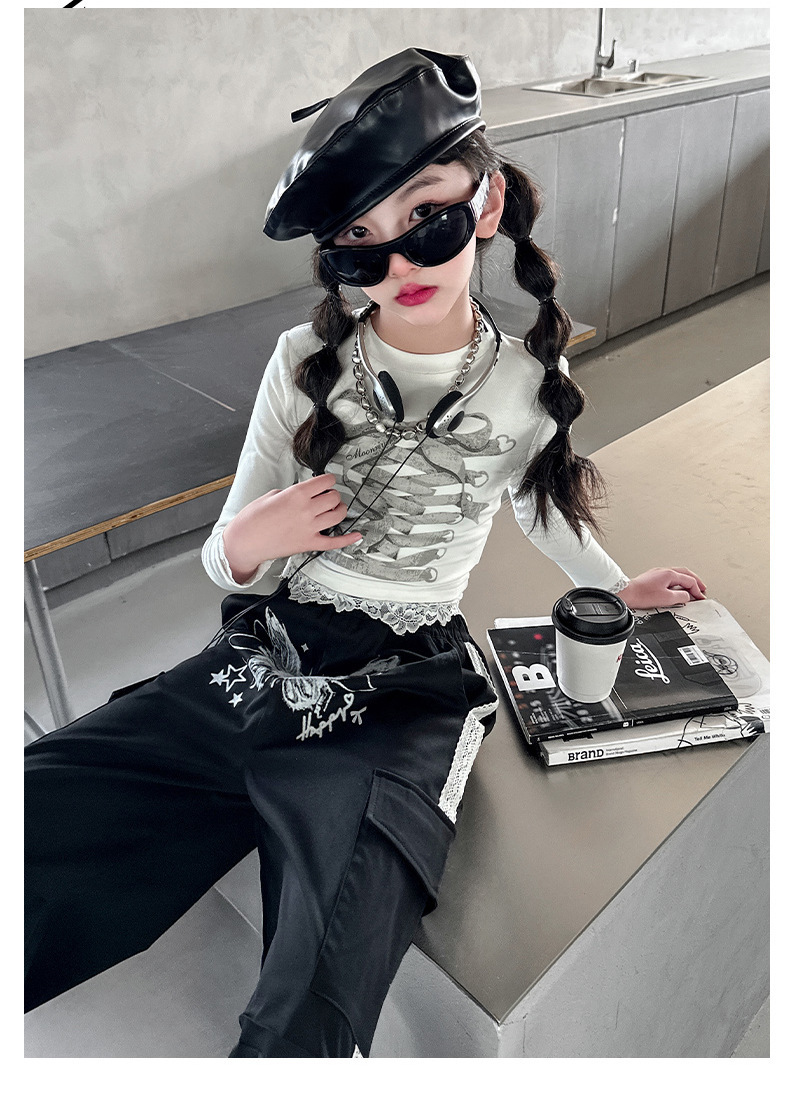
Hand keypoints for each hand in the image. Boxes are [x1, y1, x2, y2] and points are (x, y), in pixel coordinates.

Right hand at [222, 473, 362, 582]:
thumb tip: (302, 495)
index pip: (324, 482)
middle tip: (328, 496)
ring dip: (340, 510)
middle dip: (333, 495)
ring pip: (338, 515)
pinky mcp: (308, 544)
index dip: (329, 480)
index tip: (327, 482)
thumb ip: (291, 493)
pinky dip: (348, 539)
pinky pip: (334, 542)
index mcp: (296, 495)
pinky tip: (357, 535)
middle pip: (334, 498)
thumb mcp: (271, 495)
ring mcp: (309, 528)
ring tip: (336, 509)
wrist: (245, 541)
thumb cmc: (252, 519)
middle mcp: (306, 510)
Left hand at [617, 567, 706, 608]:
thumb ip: (681, 597)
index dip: (697, 589)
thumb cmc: (642, 595)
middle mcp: (664, 571)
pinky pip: (670, 578)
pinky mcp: (652, 578)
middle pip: (685, 574)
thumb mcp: (667, 598)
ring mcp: (658, 573)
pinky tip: (677, 588)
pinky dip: (678, 582)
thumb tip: (688, 596)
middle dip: (696, 581)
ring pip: (678, 574)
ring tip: (692, 588)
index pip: (689, 580)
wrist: (627, 593)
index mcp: (669, 574)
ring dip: (687, 581)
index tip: (701, 596)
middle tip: (702, 588)